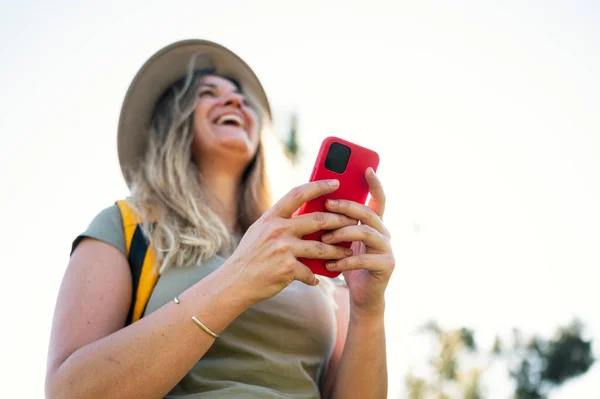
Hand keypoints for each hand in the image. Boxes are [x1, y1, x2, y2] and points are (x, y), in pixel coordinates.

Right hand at [224, 179, 356, 304]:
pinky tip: (318, 278)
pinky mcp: (287, 268)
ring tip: (348, 252)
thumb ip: (280, 221)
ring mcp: (283, 249)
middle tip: (353, 221)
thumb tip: (306, 214)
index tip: (335, 182)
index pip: (298, 193)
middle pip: (318, 220)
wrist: (234, 282)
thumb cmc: (250, 256)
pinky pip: (310, 271)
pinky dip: (315, 276)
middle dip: (339, 220)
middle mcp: (277, 229)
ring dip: (337, 251)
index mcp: (271, 217)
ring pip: (321, 247)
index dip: (319, 186)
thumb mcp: (260, 231)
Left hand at [322, 168, 394, 315]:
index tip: (366, 168)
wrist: (362, 296)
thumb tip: (314, 204)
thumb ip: (335, 224)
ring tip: (324, 239)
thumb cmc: (347, 265)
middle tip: (327, 205)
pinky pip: (364, 258)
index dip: (374, 183)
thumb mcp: (340, 241)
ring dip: (342, 233)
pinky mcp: (387, 265)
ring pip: (366, 232)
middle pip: (367, 212)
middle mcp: (384, 233)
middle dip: (346, 206)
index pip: (377, 199)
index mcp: (374, 224)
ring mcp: (388, 249)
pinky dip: (344, 261)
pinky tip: (330, 265)